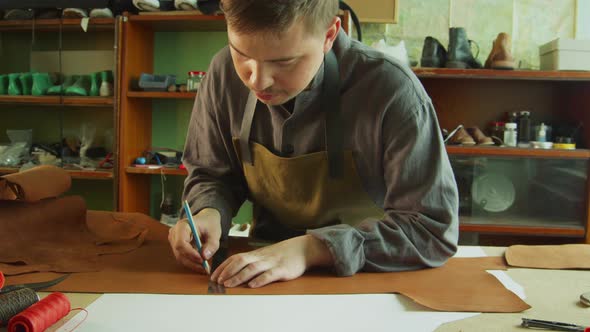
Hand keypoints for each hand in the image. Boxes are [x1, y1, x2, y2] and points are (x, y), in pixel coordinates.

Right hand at [168, 208, 220, 272]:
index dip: (190, 253)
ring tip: (205, 268)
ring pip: (180, 257)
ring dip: (192, 264)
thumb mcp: (215, 233)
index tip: (202, 259)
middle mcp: (174, 233)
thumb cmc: (209, 224)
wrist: (205, 220)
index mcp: (183, 225)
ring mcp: (173, 240)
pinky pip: (182, 257)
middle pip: (179, 252)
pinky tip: (201, 265)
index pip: (180, 242)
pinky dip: (191, 263)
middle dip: (193, 261)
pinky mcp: (176, 246)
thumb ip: (212, 245)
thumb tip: (205, 257)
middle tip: (206, 268)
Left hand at [211, 234, 332, 287]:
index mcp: (256, 254)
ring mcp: (271, 263)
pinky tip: (252, 285)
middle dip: (227, 271)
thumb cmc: (282, 254)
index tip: (213, 275)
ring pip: (252, 268)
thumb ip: (252, 261)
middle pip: (241, 262)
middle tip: (217, 281)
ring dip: (239, 276)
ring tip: (229, 284)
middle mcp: (261, 257)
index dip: (224, 267)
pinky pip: (269, 274)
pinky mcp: (282, 270)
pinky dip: (260, 280)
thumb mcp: (265, 256)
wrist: (302, 248)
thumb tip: (235, 271)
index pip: (236, 258)